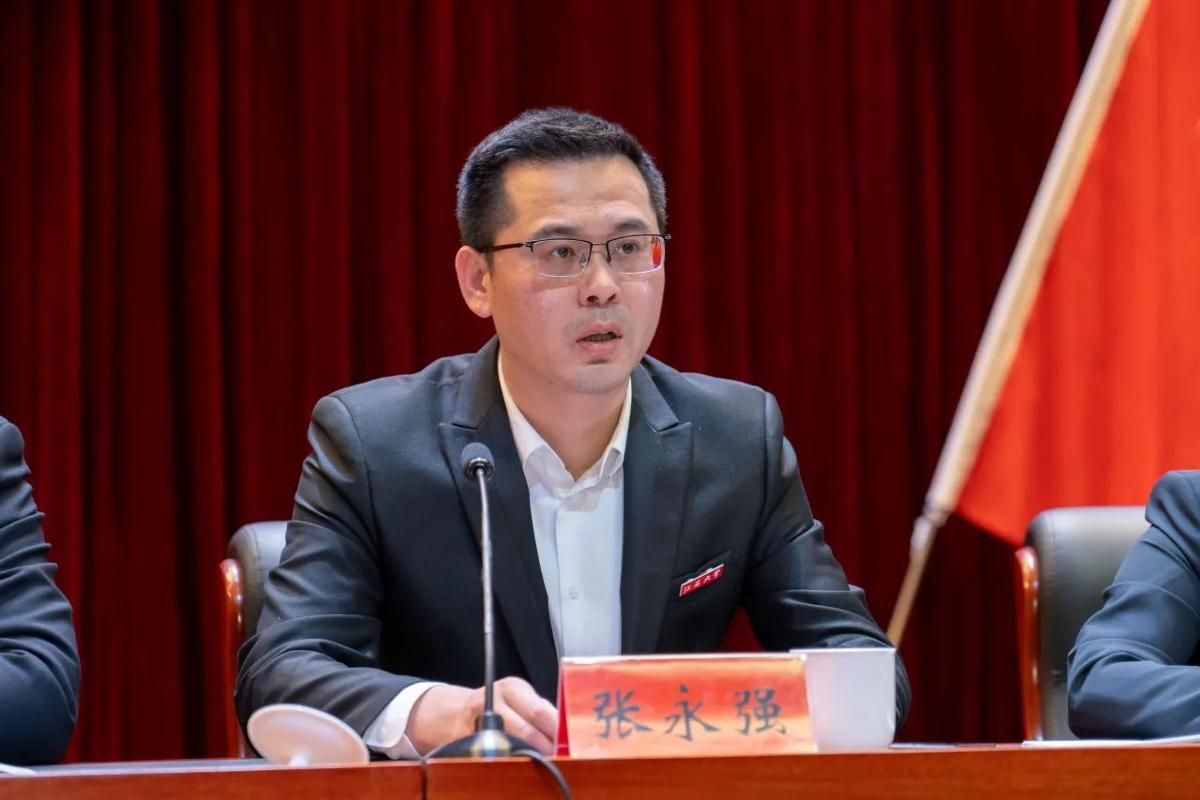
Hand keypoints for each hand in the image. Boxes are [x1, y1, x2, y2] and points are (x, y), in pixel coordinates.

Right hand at [406, 676, 557, 754]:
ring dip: (529, 756)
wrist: (458, 712)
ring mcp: (478, 722)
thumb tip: (565, 732)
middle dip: (545, 748)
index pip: (540, 712)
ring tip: (542, 761)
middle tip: (559, 758)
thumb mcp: (520, 697)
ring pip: (510, 745)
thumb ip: (542, 711)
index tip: (569, 744)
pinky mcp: (467, 741)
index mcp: (512, 687)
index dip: (556, 731)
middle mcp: (493, 701)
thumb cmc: (500, 704)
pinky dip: (509, 761)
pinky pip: (494, 755)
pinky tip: (519, 764)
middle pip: (525, 731)